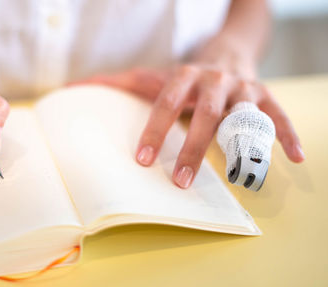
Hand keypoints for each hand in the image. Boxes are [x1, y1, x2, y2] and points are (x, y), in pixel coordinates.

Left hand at [74, 63, 303, 188]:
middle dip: (194, 147)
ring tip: (240, 177)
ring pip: (243, 116)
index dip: (155, 130)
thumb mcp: (152, 77)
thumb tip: (71, 87)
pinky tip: (295, 158)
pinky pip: (279, 117)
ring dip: (242, 146)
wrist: (225, 54)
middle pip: (206, 114)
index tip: (144, 160)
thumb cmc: (183, 77)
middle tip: (181, 181)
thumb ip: (115, 84)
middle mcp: (215, 81)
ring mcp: (242, 89)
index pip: (166, 102)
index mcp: (184, 76)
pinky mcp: (266, 98)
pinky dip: (287, 135)